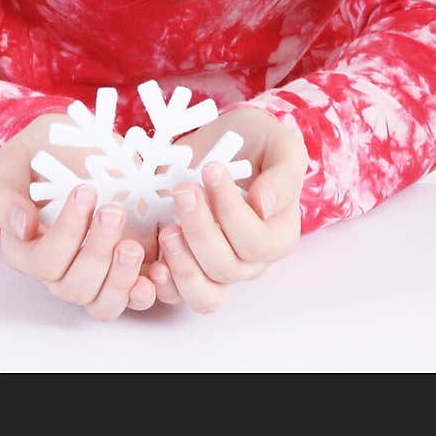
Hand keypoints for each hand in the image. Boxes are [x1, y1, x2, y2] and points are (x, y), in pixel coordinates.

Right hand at [0, 111, 160, 319]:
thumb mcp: (12, 162)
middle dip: (97, 251)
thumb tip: (20, 227)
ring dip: (120, 279)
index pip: (43, 262)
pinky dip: (146, 292)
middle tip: (113, 211)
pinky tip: (156, 272)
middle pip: (74, 287)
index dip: (66, 233)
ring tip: (132, 246)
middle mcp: (59, 269)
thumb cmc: (40, 153)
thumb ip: (5, 194)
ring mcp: (94, 271)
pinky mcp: (125, 268)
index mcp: (26, 249)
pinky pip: (133, 299)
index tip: (86, 190)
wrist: (77, 143)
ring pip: (102, 303)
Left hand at [144, 106, 308, 313]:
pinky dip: (162, 284)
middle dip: (200, 230)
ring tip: (167, 231)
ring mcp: (215, 267)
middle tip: (183, 192)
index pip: (256, 242)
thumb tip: (264, 206)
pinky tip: (152, 261)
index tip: (211, 170)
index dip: (232, 212)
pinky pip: (175, 294)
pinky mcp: (184, 265)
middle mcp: (248, 261)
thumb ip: (283, 177)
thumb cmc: (257, 142)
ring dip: (182, 266)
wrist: (225, 141)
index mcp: (277, 236)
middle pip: (226, 268)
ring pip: (203, 294)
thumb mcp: (280, 146)